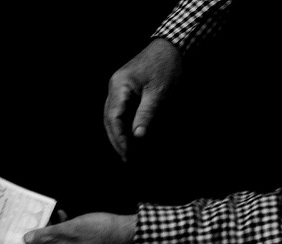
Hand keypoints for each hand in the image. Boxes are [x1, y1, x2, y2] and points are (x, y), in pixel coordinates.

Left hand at [23, 213, 136, 243]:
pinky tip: (64, 217)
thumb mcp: (69, 231)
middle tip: (37, 220)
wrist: (131, 232)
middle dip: (43, 237)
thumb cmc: (102, 233)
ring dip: (54, 232)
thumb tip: (26, 240)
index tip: (27, 232)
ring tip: (53, 215)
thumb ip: (46, 236)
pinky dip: (65, 232)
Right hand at [104, 38, 181, 160]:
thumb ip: (147, 115)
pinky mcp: (124, 89)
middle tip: (127, 158)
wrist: (172, 46)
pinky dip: (124, 126)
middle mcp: (114, 87)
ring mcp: (118, 88)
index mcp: (119, 86)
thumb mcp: (159, 93)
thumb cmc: (167, 67)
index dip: (119, 138)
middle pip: (109, 119)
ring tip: (128, 152)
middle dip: (117, 140)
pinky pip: (120, 111)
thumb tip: (137, 137)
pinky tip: (131, 137)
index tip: (127, 154)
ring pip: (112, 117)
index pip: (114, 118)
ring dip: (119, 135)